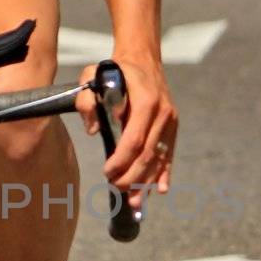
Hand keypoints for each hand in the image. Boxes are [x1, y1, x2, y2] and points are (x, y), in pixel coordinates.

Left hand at [76, 52, 177, 206]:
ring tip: (134, 203)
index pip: (134, 139)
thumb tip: (93, 130)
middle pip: (147, 153)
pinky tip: (159, 190)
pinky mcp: (172, 126)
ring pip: (158, 157)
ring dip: (146, 181)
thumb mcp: (92, 75)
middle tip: (115, 189)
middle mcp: (163, 112)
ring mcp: (170, 120)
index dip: (121, 159)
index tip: (107, 172)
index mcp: (146, 100)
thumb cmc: (114, 69)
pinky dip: (164, 173)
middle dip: (132, 176)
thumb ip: (87, 100)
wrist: (142, 58)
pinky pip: (168, 153)